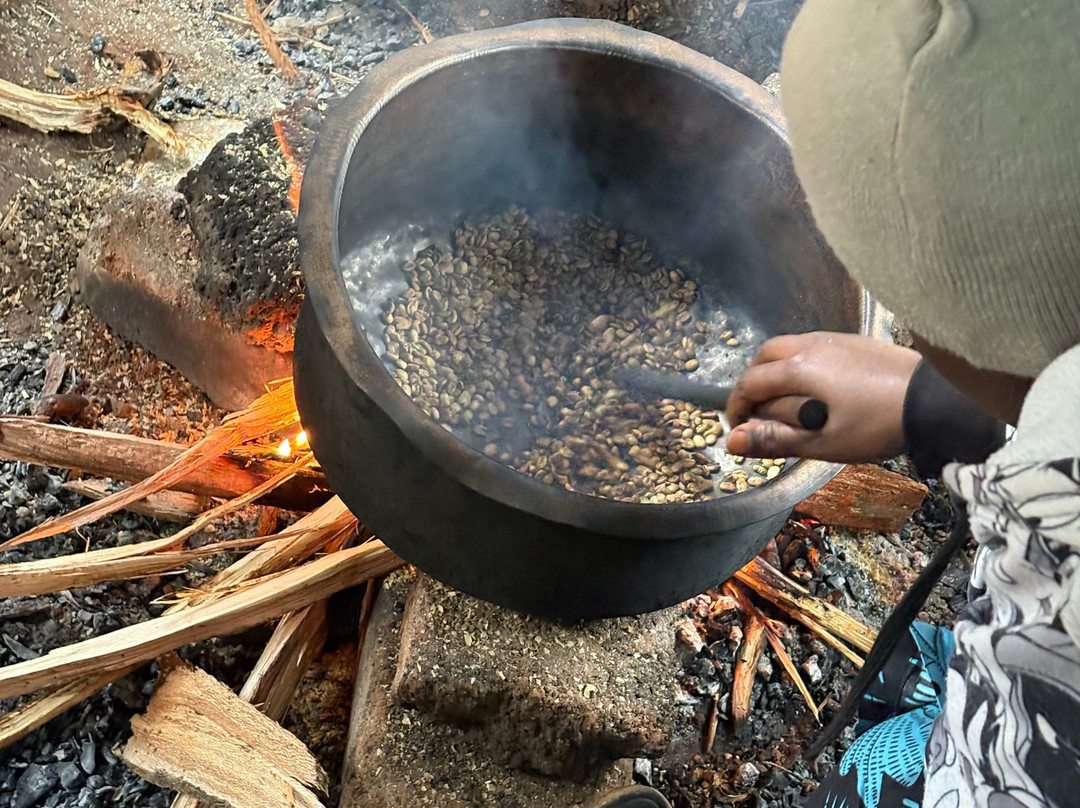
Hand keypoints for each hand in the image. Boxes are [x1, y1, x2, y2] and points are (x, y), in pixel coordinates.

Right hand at [725, 332, 920, 461]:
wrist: (933, 399)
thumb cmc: (876, 425)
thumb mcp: (823, 442)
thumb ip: (776, 439)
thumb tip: (732, 440)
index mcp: (798, 370)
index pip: (750, 384)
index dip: (738, 407)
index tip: (739, 428)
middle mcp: (809, 346)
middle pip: (764, 357)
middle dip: (753, 382)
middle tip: (758, 410)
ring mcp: (833, 339)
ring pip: (788, 347)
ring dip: (776, 370)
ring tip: (786, 399)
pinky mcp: (853, 340)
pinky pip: (811, 345)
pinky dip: (799, 362)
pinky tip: (817, 385)